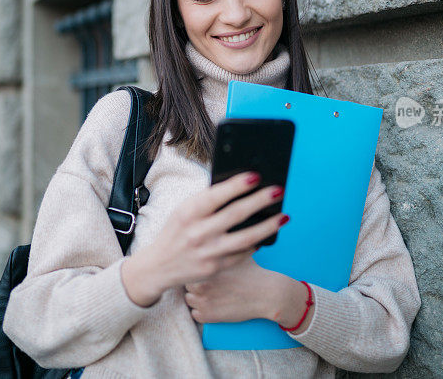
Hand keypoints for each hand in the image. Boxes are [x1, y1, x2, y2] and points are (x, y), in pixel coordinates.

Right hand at [121, 171, 287, 306]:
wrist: (158, 266)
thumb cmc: (176, 231)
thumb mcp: (183, 211)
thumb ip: (206, 202)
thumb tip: (240, 188)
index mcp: (188, 213)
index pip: (216, 195)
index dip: (237, 185)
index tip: (256, 175)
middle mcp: (198, 233)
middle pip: (236, 214)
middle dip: (261, 201)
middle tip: (279, 190)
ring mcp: (208, 252)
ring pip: (246, 238)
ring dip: (268, 226)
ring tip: (284, 216)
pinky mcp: (215, 268)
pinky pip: (242, 253)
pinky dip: (256, 243)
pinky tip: (266, 234)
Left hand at [184, 251, 272, 322]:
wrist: (266, 293)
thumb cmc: (252, 271)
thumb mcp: (235, 252)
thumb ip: (220, 245)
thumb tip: (214, 232)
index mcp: (205, 266)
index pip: (189, 267)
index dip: (197, 269)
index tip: (204, 270)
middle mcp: (201, 283)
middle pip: (187, 283)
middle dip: (196, 283)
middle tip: (211, 283)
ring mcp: (203, 301)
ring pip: (189, 299)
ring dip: (197, 298)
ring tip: (213, 294)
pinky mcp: (208, 316)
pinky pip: (195, 315)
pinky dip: (203, 312)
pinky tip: (214, 305)